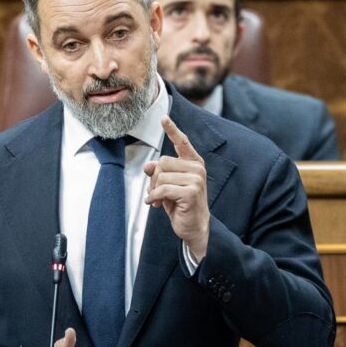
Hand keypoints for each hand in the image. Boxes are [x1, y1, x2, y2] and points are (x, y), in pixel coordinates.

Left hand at [144, 116, 209, 259]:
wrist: (195, 228)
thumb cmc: (182, 206)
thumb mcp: (168, 187)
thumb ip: (160, 174)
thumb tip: (148, 165)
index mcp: (193, 163)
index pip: (182, 142)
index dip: (172, 130)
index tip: (163, 118)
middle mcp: (197, 168)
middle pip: (163, 162)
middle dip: (154, 179)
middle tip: (155, 193)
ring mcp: (196, 179)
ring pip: (161, 176)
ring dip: (154, 190)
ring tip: (158, 200)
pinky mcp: (191, 192)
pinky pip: (163, 189)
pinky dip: (155, 197)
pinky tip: (155, 205)